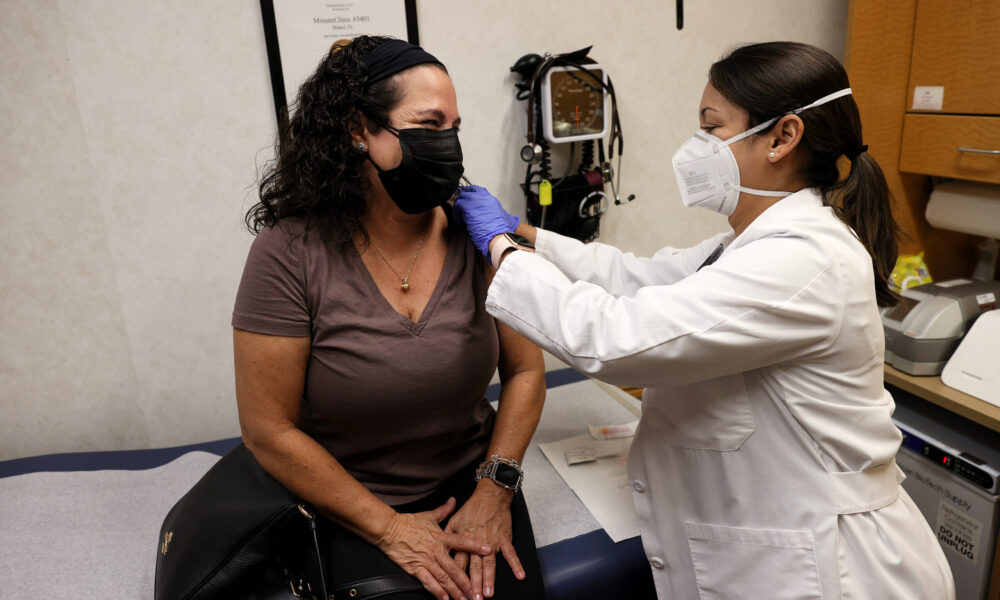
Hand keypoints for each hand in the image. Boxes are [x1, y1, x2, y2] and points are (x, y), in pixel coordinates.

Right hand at [377, 497, 490, 599]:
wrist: (389, 529)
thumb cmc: (409, 522)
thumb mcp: (429, 515)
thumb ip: (444, 510)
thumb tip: (454, 500)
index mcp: (441, 537)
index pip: (462, 541)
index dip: (475, 546)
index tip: (488, 551)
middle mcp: (436, 550)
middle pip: (455, 568)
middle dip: (467, 582)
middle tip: (476, 592)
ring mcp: (426, 560)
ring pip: (444, 578)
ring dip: (455, 590)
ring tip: (464, 599)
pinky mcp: (415, 568)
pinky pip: (428, 582)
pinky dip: (437, 591)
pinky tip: (444, 599)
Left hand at [445, 483, 525, 598]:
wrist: (490, 496)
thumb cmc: (472, 508)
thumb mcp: (454, 520)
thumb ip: (447, 536)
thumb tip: (440, 547)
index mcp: (463, 541)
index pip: (458, 563)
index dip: (456, 578)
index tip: (455, 591)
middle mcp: (477, 544)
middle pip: (474, 567)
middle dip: (473, 585)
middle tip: (474, 598)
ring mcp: (492, 542)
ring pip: (490, 564)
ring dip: (489, 579)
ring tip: (489, 593)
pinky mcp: (504, 539)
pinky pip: (511, 554)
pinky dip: (516, 565)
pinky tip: (520, 575)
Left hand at [454, 186, 519, 262]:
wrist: (498, 235)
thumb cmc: (499, 230)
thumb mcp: (499, 216)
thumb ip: (489, 211)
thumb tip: (481, 214)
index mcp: (490, 199)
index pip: (476, 189)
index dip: (469, 194)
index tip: (465, 200)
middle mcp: (483, 197)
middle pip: (466, 193)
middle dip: (462, 202)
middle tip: (460, 211)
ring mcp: (475, 201)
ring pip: (461, 199)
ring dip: (458, 209)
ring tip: (461, 219)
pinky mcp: (468, 207)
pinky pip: (457, 207)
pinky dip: (456, 215)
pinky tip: (460, 223)